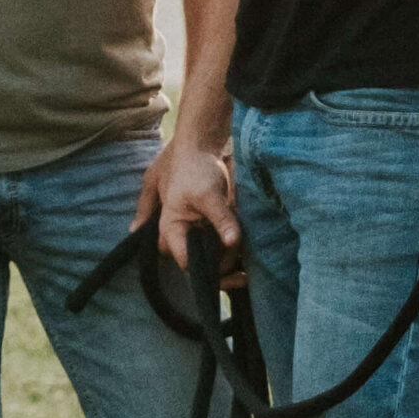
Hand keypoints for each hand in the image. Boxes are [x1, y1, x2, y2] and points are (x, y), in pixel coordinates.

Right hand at [139, 133, 243, 286]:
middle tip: (243, 272)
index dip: (209, 270)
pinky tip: (247, 252)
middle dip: (222, 268)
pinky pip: (221, 245)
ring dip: (230, 260)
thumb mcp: (207, 193)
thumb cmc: (196, 167)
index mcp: (171, 229)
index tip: (234, 271)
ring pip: (213, 257)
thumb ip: (221, 219)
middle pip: (201, 263)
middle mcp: (181, 235)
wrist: (202, 146)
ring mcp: (196, 231)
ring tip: (247, 263)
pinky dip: (234, 249)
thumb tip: (233, 242)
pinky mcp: (209, 226)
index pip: (187, 262)